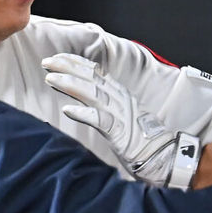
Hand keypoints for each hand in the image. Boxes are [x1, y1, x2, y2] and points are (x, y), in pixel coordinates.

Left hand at [42, 53, 200, 187]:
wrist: (164, 155)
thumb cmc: (142, 138)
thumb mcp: (125, 114)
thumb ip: (109, 103)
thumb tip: (89, 96)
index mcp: (121, 94)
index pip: (96, 72)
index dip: (76, 62)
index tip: (58, 57)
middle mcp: (120, 99)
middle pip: (91, 78)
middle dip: (68, 68)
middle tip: (47, 62)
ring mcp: (121, 114)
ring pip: (93, 94)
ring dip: (70, 85)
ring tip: (51, 79)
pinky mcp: (120, 132)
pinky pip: (100, 121)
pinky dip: (83, 114)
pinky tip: (68, 110)